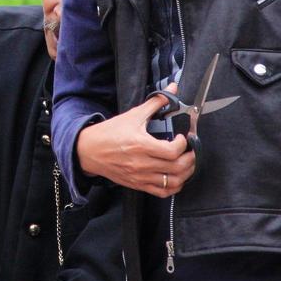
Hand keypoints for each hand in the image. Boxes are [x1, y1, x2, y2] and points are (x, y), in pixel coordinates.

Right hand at [75, 88, 195, 195]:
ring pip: (173, 182)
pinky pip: (162, 192)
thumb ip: (155, 102)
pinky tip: (176, 177)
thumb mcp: (132, 115)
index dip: (183, 144)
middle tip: (191, 150)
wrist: (88, 150)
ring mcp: (140, 176)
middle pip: (177, 168)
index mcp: (140, 145)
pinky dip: (174, 187)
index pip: (172, 151)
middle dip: (190, 159)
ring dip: (186, 174)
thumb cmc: (109, 133)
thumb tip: (173, 88)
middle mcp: (142, 163)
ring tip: (187, 163)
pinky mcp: (138, 184)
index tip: (183, 137)